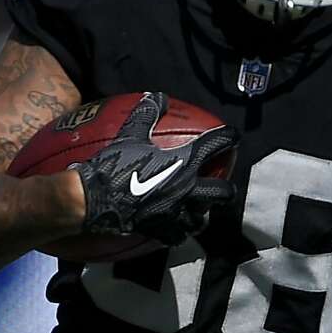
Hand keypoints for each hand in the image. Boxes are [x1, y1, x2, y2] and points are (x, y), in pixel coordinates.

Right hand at [75, 91, 236, 246]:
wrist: (97, 199)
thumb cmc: (116, 165)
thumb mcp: (131, 134)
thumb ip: (147, 113)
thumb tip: (158, 96)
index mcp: (185, 162)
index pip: (217, 145)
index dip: (229, 138)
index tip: (234, 136)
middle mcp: (188, 189)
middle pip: (223, 192)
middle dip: (226, 187)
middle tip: (221, 183)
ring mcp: (178, 214)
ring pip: (203, 218)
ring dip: (203, 212)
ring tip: (198, 208)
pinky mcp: (164, 232)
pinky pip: (180, 235)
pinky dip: (181, 231)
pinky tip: (176, 227)